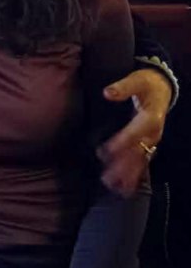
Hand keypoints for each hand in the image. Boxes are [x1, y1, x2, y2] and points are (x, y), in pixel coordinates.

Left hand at [97, 69, 170, 195]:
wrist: (162, 87)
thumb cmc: (146, 83)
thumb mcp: (136, 80)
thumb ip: (122, 87)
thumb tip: (107, 92)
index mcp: (151, 117)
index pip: (135, 133)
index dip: (121, 142)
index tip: (104, 152)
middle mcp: (153, 133)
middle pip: (138, 152)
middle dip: (122, 166)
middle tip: (106, 178)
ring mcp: (152, 141)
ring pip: (140, 161)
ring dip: (127, 175)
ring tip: (112, 186)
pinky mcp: (149, 144)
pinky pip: (142, 162)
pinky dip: (133, 175)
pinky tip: (123, 187)